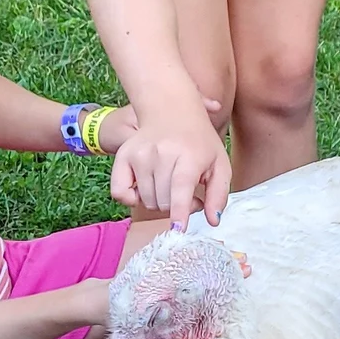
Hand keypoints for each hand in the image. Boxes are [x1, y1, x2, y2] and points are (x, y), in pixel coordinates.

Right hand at [110, 95, 231, 225]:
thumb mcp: (220, 164)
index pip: (180, 188)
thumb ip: (219, 194)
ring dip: (159, 200)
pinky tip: (146, 188)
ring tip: (170, 184)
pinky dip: (131, 198)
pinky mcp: (123, 156)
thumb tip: (213, 221)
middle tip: (187, 192)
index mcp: (188, 156)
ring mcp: (139, 154)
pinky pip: (120, 193)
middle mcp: (161, 154)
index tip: (178, 229)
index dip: (179, 211)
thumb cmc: (199, 142)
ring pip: (146, 200)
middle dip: (177, 206)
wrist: (171, 110)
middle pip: (163, 202)